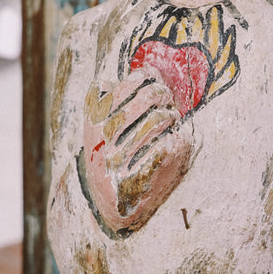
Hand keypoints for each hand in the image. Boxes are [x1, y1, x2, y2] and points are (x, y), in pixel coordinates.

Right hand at [82, 68, 193, 233]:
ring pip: (162, 118)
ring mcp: (122, 158)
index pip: (131, 80)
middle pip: (151, 95)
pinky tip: (171, 142)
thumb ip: (117, 95)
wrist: (110, 203)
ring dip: (171, 117)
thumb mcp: (102, 121)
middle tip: (166, 101)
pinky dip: (178, 139)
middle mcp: (104, 137)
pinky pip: (173, 143)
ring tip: (169, 121)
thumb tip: (147, 70)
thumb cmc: (112, 152)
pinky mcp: (143, 176)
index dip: (149, 76)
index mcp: (94, 117)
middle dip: (164, 94)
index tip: (153, 81)